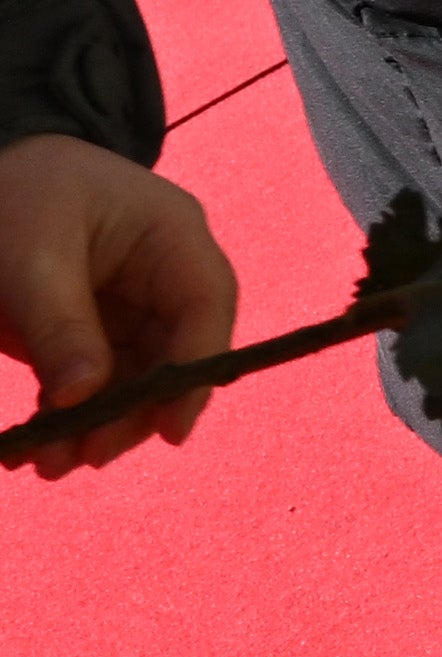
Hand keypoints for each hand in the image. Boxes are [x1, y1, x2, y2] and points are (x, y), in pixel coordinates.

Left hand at [0, 129, 238, 473]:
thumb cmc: (19, 193)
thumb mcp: (32, 253)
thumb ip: (60, 323)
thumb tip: (81, 397)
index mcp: (173, 238)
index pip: (206, 308)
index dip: (195, 370)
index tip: (168, 430)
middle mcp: (167, 278)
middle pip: (174, 357)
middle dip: (132, 414)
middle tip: (82, 457)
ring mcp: (133, 308)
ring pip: (136, 382)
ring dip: (97, 427)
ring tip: (45, 463)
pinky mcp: (97, 332)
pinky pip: (95, 384)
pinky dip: (66, 417)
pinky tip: (32, 447)